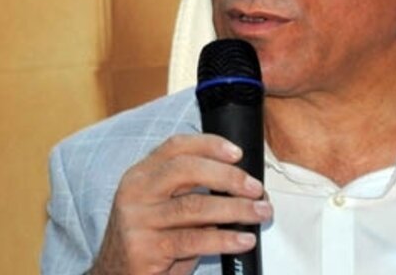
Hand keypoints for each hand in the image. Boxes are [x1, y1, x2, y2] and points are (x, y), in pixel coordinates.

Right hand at [89, 134, 270, 274]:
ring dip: (236, 209)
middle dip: (228, 176)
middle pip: (186, 170)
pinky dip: (225, 239)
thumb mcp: (165, 207)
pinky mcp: (145, 249)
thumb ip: (193, 191)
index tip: (237, 153)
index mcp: (141, 175)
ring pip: (195, 206)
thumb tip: (243, 187)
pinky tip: (242, 239)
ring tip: (259, 212)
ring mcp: (138, 221)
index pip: (176, 147)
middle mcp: (136, 193)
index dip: (210, 145)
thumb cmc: (150, 239)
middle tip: (255, 188)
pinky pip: (194, 240)